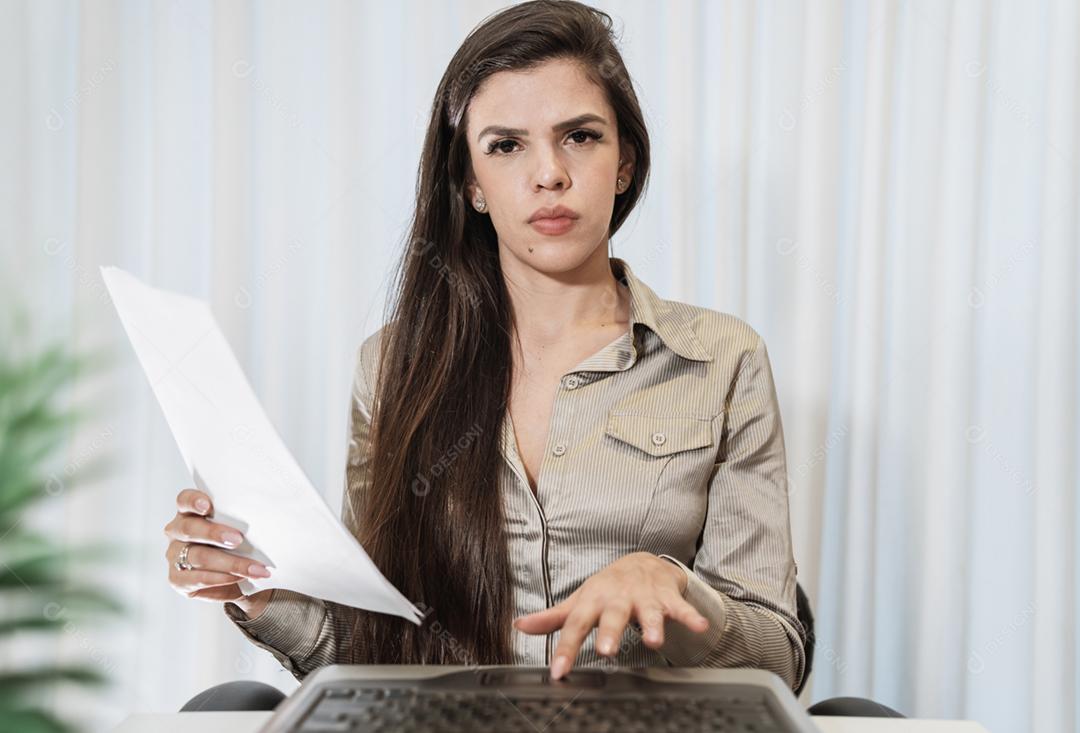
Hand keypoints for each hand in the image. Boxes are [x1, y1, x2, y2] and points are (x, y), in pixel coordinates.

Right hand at [164, 488, 273, 617]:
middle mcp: (177, 531)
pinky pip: (198, 579)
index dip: (194, 501)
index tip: (208, 506)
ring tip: (254, 568)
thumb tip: (272, 515)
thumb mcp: (243, 528)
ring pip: (197, 556)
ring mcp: (174, 555)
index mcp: (191, 512)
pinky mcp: (178, 579)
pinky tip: (240, 579)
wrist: (242, 577)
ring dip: (229, 563)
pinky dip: (222, 579)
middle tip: (238, 539)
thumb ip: (244, 520)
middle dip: (214, 534)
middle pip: (189, 528)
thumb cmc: (242, 544)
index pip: (184, 500)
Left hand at [512, 552, 708, 678]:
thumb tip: (519, 626)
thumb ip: (553, 617)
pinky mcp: (668, 596)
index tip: (558, 672)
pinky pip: (680, 607)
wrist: (643, 562)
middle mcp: (618, 597)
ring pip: (648, 611)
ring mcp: (644, 596)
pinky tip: (699, 625)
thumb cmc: (608, 588)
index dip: (566, 648)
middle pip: (612, 615)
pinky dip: (690, 615)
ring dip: (652, 625)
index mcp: (593, 600)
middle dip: (609, 632)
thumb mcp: (580, 601)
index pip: (575, 625)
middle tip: (606, 650)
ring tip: (653, 641)